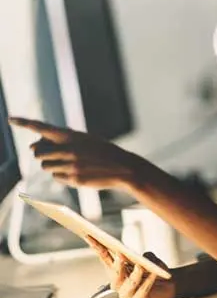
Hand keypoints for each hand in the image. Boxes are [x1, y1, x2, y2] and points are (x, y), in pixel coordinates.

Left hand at [9, 117, 141, 188]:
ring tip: (71, 163)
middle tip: (56, 154)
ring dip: (53, 165)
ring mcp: (70, 164)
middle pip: (38, 153)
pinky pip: (56, 177)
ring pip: (45, 167)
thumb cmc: (101, 151)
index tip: (10, 119)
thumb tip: (31, 147)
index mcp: (71, 135)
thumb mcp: (83, 139)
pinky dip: (62, 175)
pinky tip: (78, 172)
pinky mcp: (73, 179)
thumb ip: (58, 141)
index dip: (25, 123)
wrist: (123, 167)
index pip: (42, 127)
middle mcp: (68, 148)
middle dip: (42, 154)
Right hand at [87, 236, 175, 297]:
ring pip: (126, 287)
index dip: (97, 248)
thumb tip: (142, 258)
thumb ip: (145, 256)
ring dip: (133, 276)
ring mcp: (127, 293)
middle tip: (120, 255)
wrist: (167, 285)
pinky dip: (147, 283)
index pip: (105, 257)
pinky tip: (153, 275)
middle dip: (116, 266)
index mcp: (117, 269)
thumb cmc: (153, 270)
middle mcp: (119, 282)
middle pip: (113, 275)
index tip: (91, 236)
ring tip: (140, 267)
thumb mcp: (149, 258)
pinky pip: (141, 293)